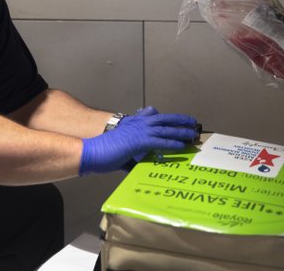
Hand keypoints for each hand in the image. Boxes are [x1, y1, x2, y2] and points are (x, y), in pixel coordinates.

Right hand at [79, 106, 197, 174]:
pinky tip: (181, 146)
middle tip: (193, 123)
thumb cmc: (102, 152)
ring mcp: (138, 131)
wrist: (91, 152)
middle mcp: (138, 124)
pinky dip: (172, 144)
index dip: (168, 118)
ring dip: (180, 131)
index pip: (155, 117)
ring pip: (165, 129)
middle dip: (180, 121)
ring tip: (192, 134)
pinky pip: (159, 142)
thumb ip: (132, 156)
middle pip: (164, 119)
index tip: (179, 120)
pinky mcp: (138, 142)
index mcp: (133, 123)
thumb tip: (137, 165)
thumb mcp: (121, 151)